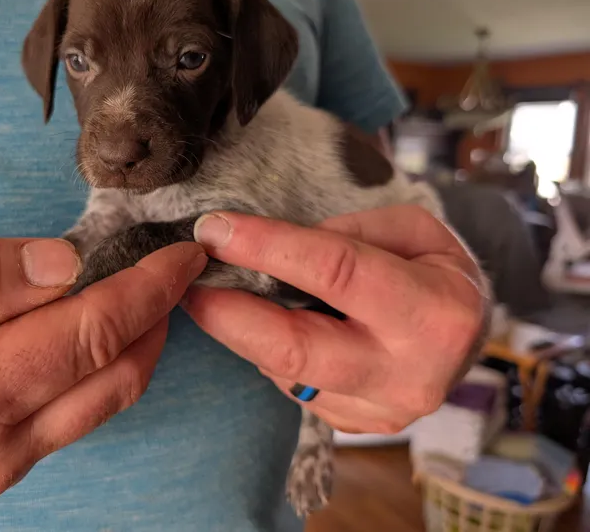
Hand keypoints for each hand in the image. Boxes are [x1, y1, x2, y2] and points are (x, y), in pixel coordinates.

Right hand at [0, 235, 205, 500]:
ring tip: (148, 288)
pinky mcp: (4, 468)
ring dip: (141, 339)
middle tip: (172, 263)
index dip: (145, 289)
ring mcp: (2, 467)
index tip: (179, 254)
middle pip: (114, 370)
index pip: (88, 334)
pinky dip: (110, 365)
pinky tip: (106, 327)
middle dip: (156, 312)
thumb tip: (63, 263)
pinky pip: (82, 412)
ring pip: (108, 397)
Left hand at [181, 205, 487, 434]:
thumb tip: (272, 253)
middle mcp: (408, 373)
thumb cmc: (435, 270)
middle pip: (295, 348)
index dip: (266, 248)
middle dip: (228, 314)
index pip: (334, 272)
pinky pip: (294, 387)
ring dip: (242, 331)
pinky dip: (270, 354)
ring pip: (285, 372)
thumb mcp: (411, 229)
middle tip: (187, 285)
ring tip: (218, 295)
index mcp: (432, 312)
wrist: (466, 335)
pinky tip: (267, 327)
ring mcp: (383, 410)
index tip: (214, 230)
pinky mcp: (359, 425)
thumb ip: (347, 233)